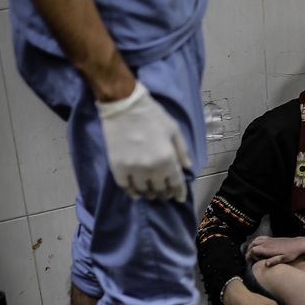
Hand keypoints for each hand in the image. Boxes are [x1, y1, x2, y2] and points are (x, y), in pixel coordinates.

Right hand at [96, 82, 192, 201]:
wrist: (124, 106)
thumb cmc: (152, 116)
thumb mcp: (174, 131)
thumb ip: (182, 151)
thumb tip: (187, 168)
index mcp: (167, 158)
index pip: (176, 183)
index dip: (178, 192)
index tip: (179, 198)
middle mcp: (151, 167)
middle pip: (159, 188)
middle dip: (165, 193)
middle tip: (166, 194)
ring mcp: (132, 168)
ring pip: (142, 189)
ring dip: (149, 193)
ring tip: (152, 193)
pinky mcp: (117, 166)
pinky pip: (125, 186)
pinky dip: (131, 192)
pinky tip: (136, 193)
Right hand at [247, 236, 304, 265]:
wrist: (298, 244)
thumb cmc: (292, 253)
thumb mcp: (284, 259)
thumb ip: (274, 261)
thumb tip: (265, 264)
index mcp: (268, 249)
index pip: (253, 250)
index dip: (249, 255)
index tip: (249, 260)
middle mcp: (267, 243)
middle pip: (252, 245)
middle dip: (248, 251)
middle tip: (250, 257)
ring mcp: (269, 240)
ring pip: (255, 240)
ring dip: (252, 245)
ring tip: (252, 252)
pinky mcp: (272, 238)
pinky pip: (260, 237)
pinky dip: (256, 241)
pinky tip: (258, 245)